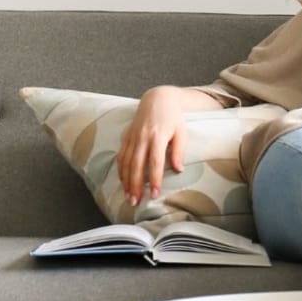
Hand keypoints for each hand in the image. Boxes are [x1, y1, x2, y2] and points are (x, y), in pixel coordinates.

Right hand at [118, 87, 190, 205]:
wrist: (157, 98)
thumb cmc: (173, 117)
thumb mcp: (181, 132)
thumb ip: (178, 151)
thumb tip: (178, 170)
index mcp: (157, 136)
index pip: (155, 163)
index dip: (154, 179)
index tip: (154, 194)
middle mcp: (142, 137)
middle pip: (136, 165)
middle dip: (135, 185)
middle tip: (136, 202)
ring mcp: (132, 137)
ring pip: (126, 163)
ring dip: (126, 181)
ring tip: (128, 196)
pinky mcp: (126, 137)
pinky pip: (121, 156)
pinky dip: (120, 170)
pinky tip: (122, 181)